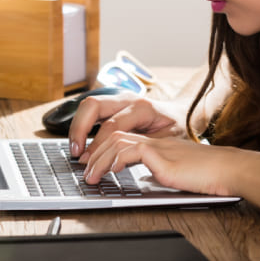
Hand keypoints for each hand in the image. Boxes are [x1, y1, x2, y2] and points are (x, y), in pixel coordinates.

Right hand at [68, 93, 187, 161]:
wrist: (183, 113)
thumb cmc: (176, 128)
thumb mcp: (166, 141)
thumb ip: (144, 148)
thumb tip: (120, 160)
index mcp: (142, 108)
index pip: (111, 125)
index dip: (97, 144)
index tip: (89, 161)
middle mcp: (128, 99)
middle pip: (93, 105)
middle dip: (79, 129)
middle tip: (76, 152)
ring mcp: (120, 99)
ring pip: (89, 105)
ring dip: (78, 126)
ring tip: (76, 149)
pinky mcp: (115, 104)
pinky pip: (93, 110)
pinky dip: (83, 125)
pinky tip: (82, 142)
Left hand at [82, 131, 242, 196]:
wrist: (228, 171)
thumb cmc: (208, 175)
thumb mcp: (176, 172)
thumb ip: (158, 171)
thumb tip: (143, 180)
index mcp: (157, 142)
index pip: (122, 134)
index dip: (102, 147)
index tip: (91, 163)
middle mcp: (155, 139)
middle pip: (113, 132)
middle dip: (93, 151)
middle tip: (83, 170)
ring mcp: (158, 145)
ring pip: (117, 139)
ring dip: (98, 158)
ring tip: (91, 176)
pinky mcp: (162, 155)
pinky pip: (130, 150)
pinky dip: (115, 160)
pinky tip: (110, 173)